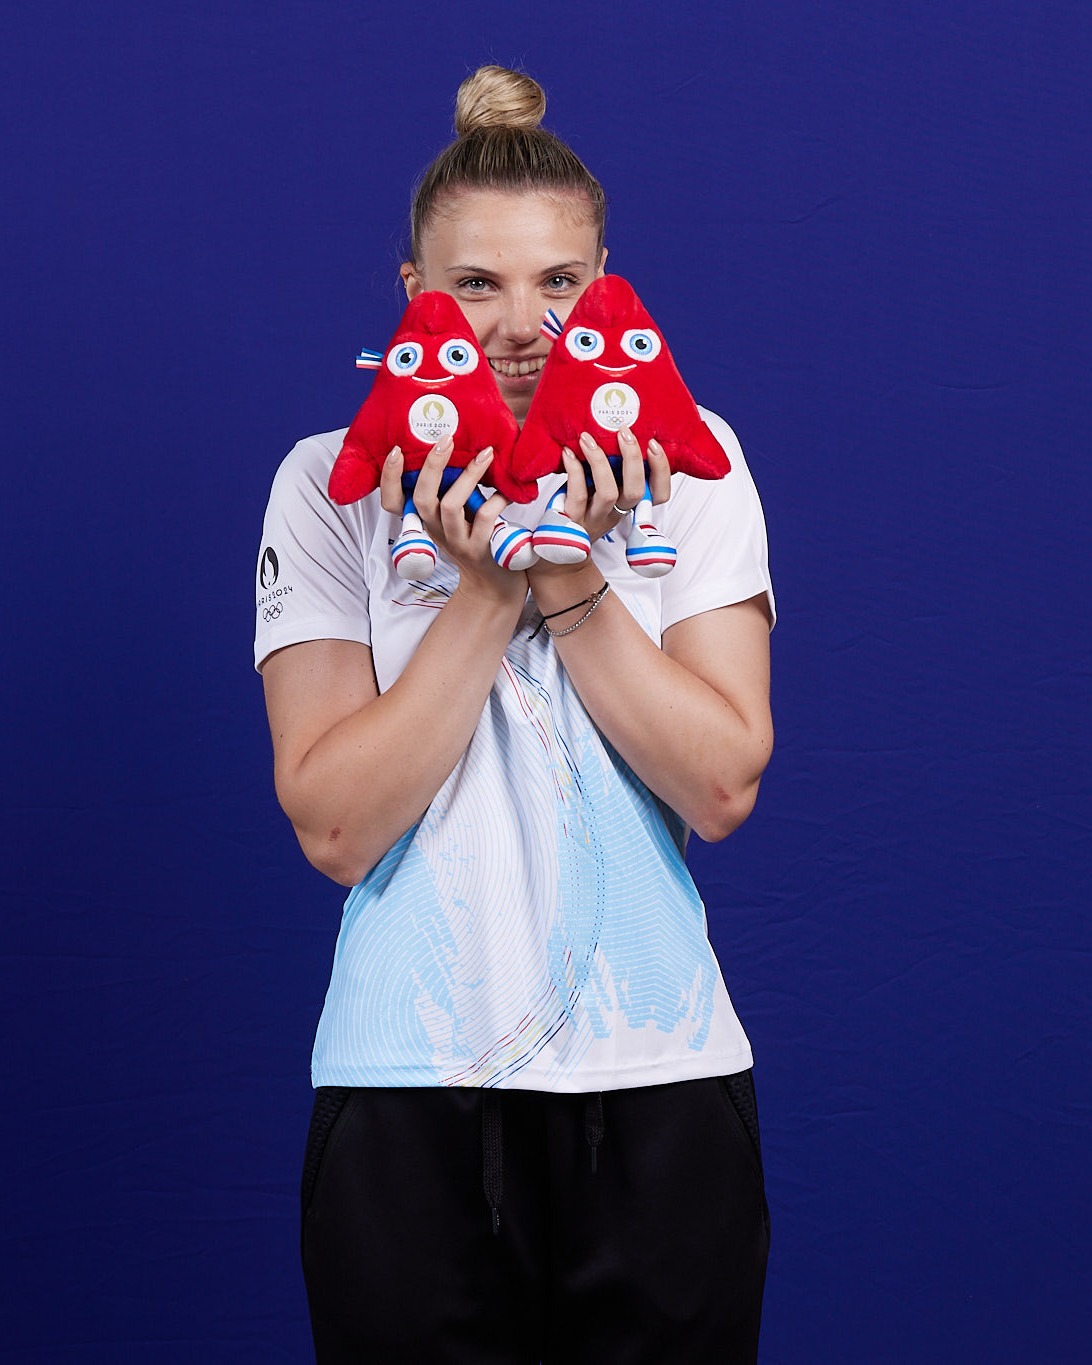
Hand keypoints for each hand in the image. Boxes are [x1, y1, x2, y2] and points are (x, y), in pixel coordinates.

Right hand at [380, 439, 526, 603]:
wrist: (493, 583)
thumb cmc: (476, 538)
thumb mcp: (457, 513)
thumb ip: (453, 488)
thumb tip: (460, 446)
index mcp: (425, 518)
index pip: (392, 501)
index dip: (389, 478)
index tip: (396, 451)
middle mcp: (435, 530)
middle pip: (421, 497)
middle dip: (432, 466)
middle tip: (446, 440)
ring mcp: (456, 542)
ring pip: (451, 505)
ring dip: (469, 476)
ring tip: (486, 454)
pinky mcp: (479, 550)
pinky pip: (484, 518)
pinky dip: (497, 499)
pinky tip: (507, 489)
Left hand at [555, 427, 671, 541]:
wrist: (558, 542)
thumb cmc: (582, 505)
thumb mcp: (603, 487)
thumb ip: (614, 468)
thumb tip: (618, 431)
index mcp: (627, 503)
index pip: (659, 495)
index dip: (661, 471)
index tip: (653, 444)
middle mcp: (615, 513)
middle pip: (635, 491)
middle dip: (633, 458)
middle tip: (623, 432)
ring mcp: (594, 518)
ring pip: (608, 493)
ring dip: (599, 460)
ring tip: (587, 438)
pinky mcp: (572, 520)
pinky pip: (577, 495)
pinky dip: (573, 470)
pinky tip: (568, 453)